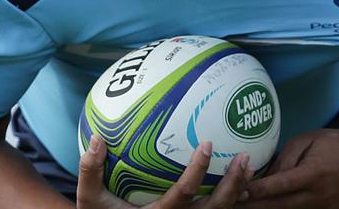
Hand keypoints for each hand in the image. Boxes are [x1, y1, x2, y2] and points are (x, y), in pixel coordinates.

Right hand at [77, 134, 253, 208]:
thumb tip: (95, 138)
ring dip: (237, 189)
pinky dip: (231, 196)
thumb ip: (91, 171)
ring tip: (249, 165)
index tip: (207, 144)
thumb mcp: (89, 200)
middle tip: (244, 157)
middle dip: (232, 184)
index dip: (197, 171)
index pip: (183, 194)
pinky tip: (241, 178)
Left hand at [239, 128, 338, 208]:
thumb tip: (264, 178)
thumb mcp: (308, 141)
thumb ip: (285, 158)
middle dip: (256, 207)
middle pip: (280, 206)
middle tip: (234, 207)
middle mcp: (319, 196)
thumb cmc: (335, 144)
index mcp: (314, 173)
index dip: (259, 190)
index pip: (281, 185)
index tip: (239, 193)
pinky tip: (272, 207)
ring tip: (250, 207)